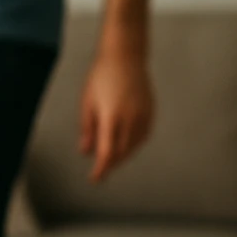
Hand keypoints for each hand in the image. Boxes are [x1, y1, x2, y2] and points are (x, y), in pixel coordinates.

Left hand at [79, 46, 154, 182]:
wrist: (125, 57)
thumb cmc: (101, 77)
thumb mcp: (87, 102)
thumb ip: (87, 128)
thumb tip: (85, 152)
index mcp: (112, 118)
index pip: (107, 152)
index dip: (101, 169)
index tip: (95, 179)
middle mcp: (130, 120)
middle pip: (122, 152)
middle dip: (111, 164)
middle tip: (100, 170)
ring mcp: (143, 116)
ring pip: (134, 146)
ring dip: (122, 156)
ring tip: (111, 159)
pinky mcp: (151, 113)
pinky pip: (143, 136)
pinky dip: (133, 145)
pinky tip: (125, 145)